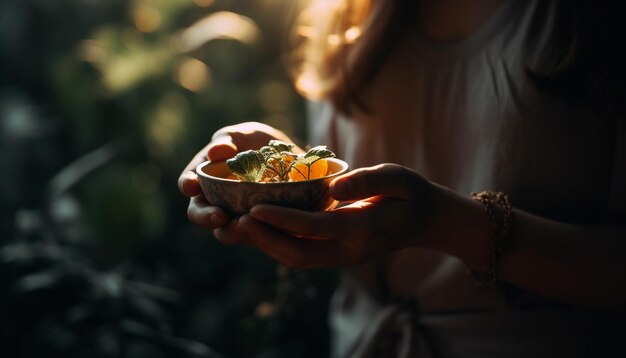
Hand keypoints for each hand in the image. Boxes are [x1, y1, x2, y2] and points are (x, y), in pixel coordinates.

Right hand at [178, 121, 301, 243]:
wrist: (290, 160)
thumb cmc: (257, 143)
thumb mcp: (244, 135)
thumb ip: (228, 140)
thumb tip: (215, 152)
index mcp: (204, 177)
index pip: (189, 183)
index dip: (188, 185)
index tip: (192, 185)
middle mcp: (214, 200)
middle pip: (200, 214)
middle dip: (206, 217)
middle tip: (218, 215)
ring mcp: (234, 216)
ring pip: (225, 231)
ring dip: (230, 231)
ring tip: (241, 226)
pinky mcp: (256, 228)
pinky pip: (253, 236)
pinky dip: (256, 234)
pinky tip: (264, 228)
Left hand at [238, 164, 438, 268]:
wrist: (426, 221)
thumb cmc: (411, 193)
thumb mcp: (398, 177)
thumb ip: (368, 180)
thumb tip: (333, 185)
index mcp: (363, 228)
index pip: (315, 227)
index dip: (282, 219)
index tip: (253, 207)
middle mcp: (350, 250)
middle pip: (299, 254)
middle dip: (266, 240)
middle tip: (238, 220)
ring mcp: (343, 257)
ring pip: (298, 260)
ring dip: (269, 246)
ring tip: (242, 225)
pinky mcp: (338, 255)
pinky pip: (304, 255)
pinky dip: (280, 245)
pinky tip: (263, 228)